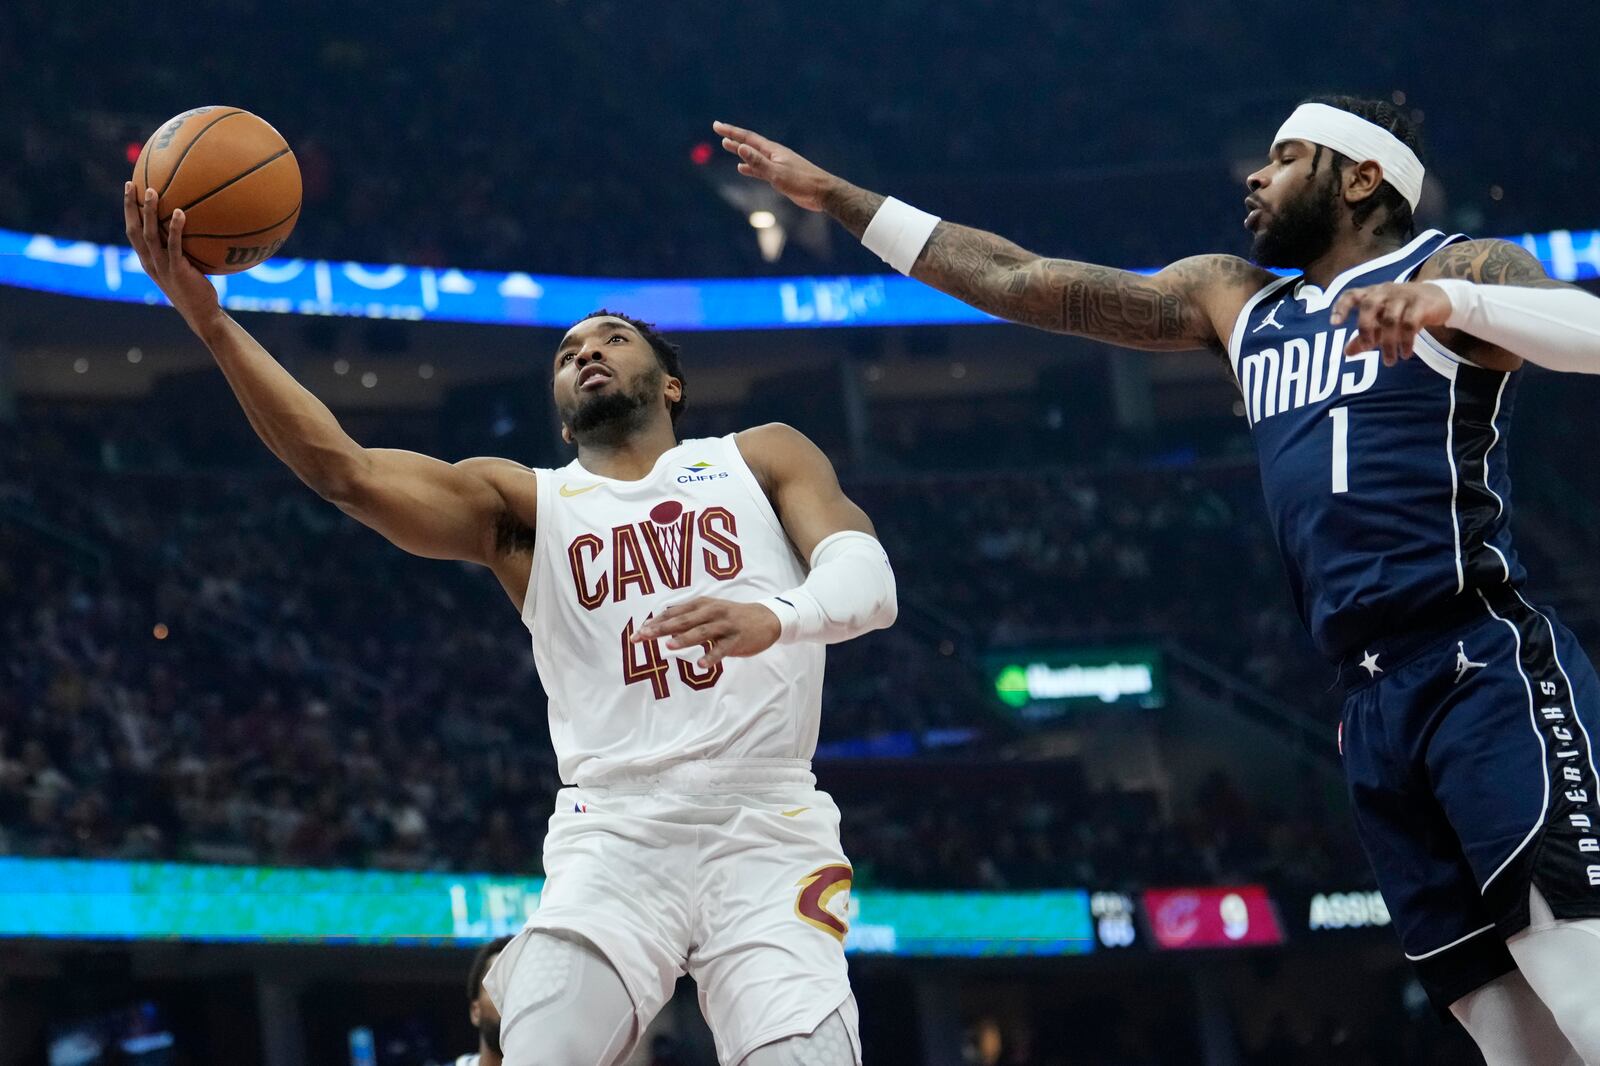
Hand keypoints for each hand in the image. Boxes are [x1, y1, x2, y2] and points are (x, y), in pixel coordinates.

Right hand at [123, 182, 220, 332]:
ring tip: (152, 192)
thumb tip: (195, 226)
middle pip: (133, 230)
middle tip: (131, 184)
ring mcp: (162, 267)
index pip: (132, 232)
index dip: (128, 211)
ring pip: (149, 235)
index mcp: (148, 260)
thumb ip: (182, 250)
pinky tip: (180, 213)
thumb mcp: (185, 267)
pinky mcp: (177, 271)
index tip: (129, 190)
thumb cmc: (197, 290)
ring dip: (148, 212)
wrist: (202, 314)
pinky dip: (175, 229)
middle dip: (130, 206)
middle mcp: (150, 262)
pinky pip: (174, 246)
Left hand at [632, 597, 782, 669]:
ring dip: (685, 638)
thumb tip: (662, 629)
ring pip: (702, 631)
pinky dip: (711, 656)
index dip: (655, 622)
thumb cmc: (731, 617)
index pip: (674, 613)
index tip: (637, 634)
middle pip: (683, 620)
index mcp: (702, 604)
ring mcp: (725, 625)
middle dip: (662, 628)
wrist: (766, 618)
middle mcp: (712, 612)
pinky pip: (722, 648)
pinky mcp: (737, 639)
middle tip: (643, 636)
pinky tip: (701, 664)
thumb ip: (688, 619)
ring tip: (669, 646)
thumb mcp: (709, 612)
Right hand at [713, 120, 837, 211]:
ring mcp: (777, 164)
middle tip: (718, 130)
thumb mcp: (777, 173)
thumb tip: (740, 148)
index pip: (747, 138)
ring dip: (740, 151)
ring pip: (753, 155)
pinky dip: (749, 167)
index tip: (716, 126)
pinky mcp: (780, 175)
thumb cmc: (802, 182)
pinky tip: (741, 168)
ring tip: (727, 146)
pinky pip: (759, 168)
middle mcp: (773, 154)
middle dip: (733, 137)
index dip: (731, 131)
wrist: (822, 192)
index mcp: (772, 150)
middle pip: (749, 143)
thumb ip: (758, 162)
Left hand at [1330, 281, 1453, 365]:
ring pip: (1390, 319)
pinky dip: (1406, 341)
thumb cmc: (1403, 310)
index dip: (1341, 307)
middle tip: (1368, 348)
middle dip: (1365, 329)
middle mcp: (1385, 291)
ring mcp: (1403, 296)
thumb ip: (1365, 336)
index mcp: (1372, 294)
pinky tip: (1405, 354)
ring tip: (1390, 361)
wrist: (1438, 298)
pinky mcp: (1421, 304)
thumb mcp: (1382, 321)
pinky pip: (1409, 323)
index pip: (1352, 295)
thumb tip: (1347, 353)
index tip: (1334, 324)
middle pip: (1369, 306)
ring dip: (1388, 343)